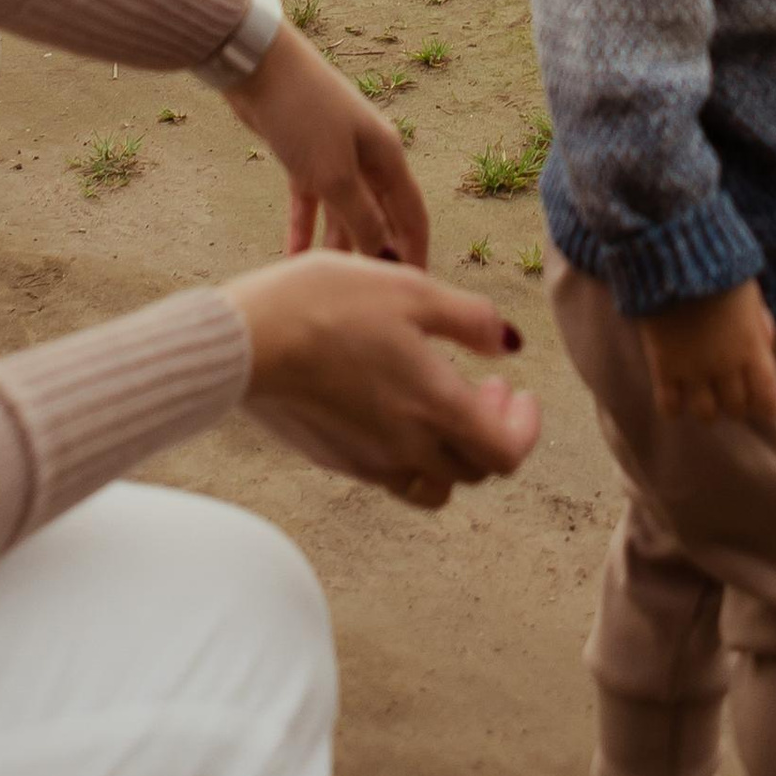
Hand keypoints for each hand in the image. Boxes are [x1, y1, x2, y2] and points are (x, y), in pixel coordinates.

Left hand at [224, 24, 431, 266]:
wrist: (257, 68)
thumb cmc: (304, 115)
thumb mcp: (335, 175)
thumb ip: (361, 218)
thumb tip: (384, 256)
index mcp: (388, 156)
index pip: (413, 214)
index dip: (416, 251)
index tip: (418, 290)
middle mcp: (367, 156)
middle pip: (379, 215)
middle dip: (377, 253)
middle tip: (372, 298)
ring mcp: (334, 155)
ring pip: (344, 211)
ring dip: (338, 245)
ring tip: (334, 285)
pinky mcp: (303, 156)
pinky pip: (310, 201)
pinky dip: (304, 227)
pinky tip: (295, 258)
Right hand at [229, 252, 543, 507]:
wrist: (250, 341)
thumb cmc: (328, 305)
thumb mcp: (411, 290)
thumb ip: (470, 320)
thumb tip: (511, 343)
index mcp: (437, 407)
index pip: (507, 454)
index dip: (525, 429)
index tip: (520, 395)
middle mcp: (409, 448)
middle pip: (475, 471)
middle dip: (493, 432)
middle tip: (487, 387)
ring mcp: (370, 463)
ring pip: (434, 484)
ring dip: (453, 453)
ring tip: (442, 404)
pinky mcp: (337, 462)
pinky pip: (391, 476)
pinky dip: (410, 454)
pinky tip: (392, 405)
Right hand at [637, 280, 775, 424]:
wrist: (675, 254)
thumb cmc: (718, 269)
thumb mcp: (751, 294)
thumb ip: (760, 323)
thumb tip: (767, 346)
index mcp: (752, 349)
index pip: (767, 400)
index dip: (765, 406)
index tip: (759, 402)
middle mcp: (726, 365)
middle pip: (736, 409)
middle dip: (735, 403)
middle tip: (728, 391)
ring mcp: (693, 368)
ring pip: (706, 414)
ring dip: (707, 407)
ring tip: (702, 393)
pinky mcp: (664, 366)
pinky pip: (669, 406)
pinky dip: (673, 406)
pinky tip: (675, 393)